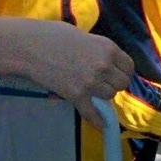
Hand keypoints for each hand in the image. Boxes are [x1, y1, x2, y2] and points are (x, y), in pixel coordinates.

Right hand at [0, 18, 136, 125]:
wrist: (31, 46)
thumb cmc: (55, 35)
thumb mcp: (85, 37)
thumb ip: (99, 51)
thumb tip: (107, 63)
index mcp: (108, 48)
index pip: (128, 67)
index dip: (122, 71)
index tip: (115, 73)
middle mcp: (103, 66)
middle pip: (121, 84)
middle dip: (114, 84)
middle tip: (102, 82)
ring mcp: (90, 82)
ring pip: (109, 97)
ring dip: (102, 95)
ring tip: (91, 90)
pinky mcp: (76, 96)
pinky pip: (93, 114)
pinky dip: (97, 121)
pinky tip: (102, 125)